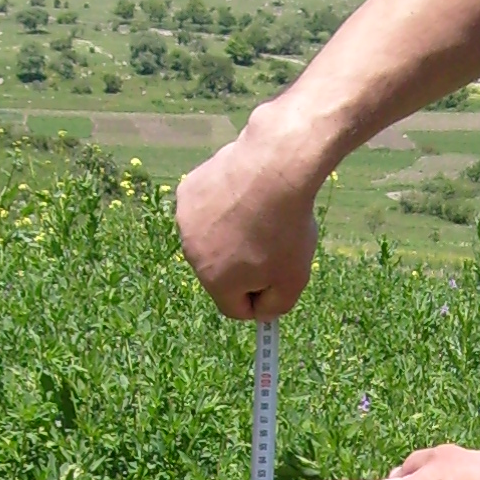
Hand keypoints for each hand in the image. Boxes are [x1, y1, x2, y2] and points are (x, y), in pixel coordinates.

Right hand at [176, 112, 320, 318]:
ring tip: (259, 212)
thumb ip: (276, 306)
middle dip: (244, 264)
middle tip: (273, 240)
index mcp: (215, 281)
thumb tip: (261, 312)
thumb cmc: (286, 226)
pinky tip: (243, 192)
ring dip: (232, 232)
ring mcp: (186, 220)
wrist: (274, 167)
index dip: (259, 298)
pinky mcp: (187, 191)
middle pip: (221, 271)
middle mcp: (191, 254)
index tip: (275, 281)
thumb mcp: (294, 278)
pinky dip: (223, 204)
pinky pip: (207, 208)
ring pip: (212, 237)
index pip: (234, 307)